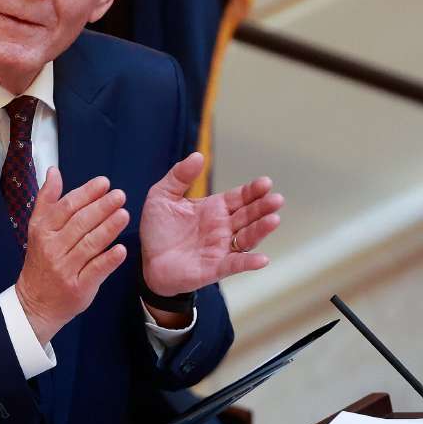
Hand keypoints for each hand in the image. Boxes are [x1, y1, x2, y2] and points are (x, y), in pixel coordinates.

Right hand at [15, 168, 130, 344]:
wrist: (35, 303)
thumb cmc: (41, 262)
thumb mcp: (38, 229)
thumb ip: (47, 200)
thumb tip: (53, 171)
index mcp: (43, 231)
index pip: (66, 207)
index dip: (86, 193)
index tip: (104, 183)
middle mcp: (52, 248)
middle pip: (80, 223)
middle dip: (101, 207)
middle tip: (120, 195)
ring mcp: (65, 269)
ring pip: (89, 245)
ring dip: (108, 228)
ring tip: (124, 214)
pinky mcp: (78, 288)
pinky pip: (95, 271)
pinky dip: (108, 260)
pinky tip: (121, 249)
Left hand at [140, 152, 282, 296]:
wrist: (146, 261)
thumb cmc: (157, 229)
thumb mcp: (162, 196)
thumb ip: (179, 176)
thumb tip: (198, 155)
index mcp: (214, 208)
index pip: (239, 197)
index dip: (253, 190)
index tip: (266, 183)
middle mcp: (223, 227)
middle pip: (249, 215)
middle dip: (263, 207)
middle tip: (277, 199)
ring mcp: (221, 248)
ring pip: (247, 238)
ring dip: (261, 230)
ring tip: (274, 220)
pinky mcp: (214, 268)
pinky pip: (235, 264)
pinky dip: (248, 262)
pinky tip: (262, 259)